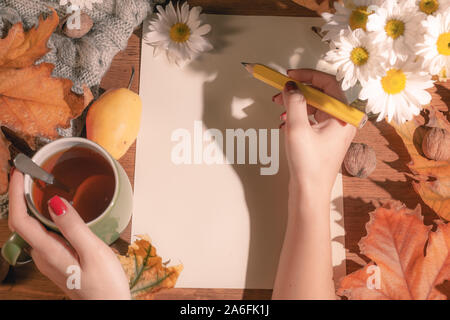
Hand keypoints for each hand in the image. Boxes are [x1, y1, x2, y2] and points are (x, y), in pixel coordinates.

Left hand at [8, 170, 130, 299]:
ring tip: (40, 185)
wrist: (109, 306)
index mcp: (49, 252)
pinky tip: (57, 209)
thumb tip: (55, 202)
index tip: (19, 173)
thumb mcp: (93, 252)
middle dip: (21, 195)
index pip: (21, 219)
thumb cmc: (105, 285)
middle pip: (22, 222)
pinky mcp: (59, 259)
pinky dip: (44, 215)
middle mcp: (43, 255)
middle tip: (29, 173)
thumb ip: (73, 227)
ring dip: (32, 204)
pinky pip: (44, 233)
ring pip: (33, 227)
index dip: (16, 194)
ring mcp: (50, 258)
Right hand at [274, 69, 355, 199]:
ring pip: (314, 107)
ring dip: (295, 104)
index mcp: (343, 116)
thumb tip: (291, 86)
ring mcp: (334, 131)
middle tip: (281, 91)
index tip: (290, 75)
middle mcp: (342, 122)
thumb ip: (294, 102)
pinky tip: (285, 123)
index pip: (328, 84)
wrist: (309, 192)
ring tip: (280, 108)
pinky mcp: (324, 139)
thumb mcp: (297, 128)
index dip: (307, 75)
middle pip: (320, 94)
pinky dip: (297, 117)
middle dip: (298, 91)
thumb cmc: (309, 166)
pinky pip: (311, 119)